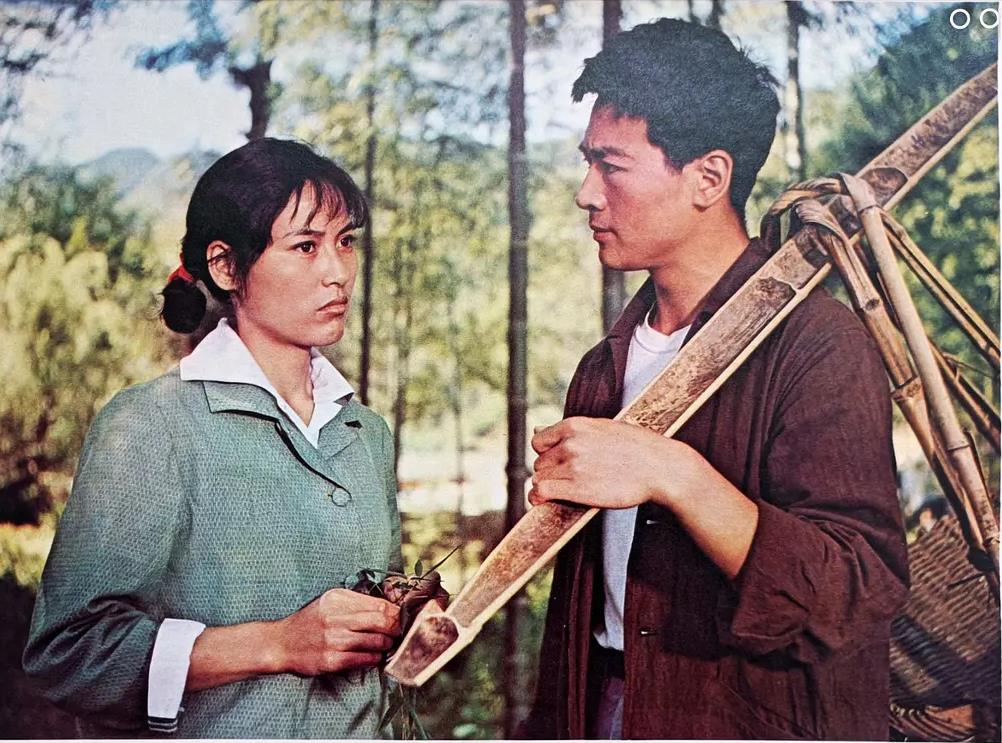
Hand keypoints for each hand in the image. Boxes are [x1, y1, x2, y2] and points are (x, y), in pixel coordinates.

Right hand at [274, 588, 400, 675]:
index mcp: (337, 599)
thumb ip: (356, 603)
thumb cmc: (310, 622)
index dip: (396, 613)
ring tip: (386, 645)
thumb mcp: (329, 602)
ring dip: (387, 645)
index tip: (403, 618)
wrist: (281, 643)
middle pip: (382, 621)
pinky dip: (375, 658)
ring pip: (377, 641)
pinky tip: (374, 656)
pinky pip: (365, 659)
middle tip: (399, 633)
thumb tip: (389, 608)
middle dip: (396, 628)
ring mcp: (333, 639)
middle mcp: (335, 617)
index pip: (379, 605)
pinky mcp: (331, 660)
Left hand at [528, 417, 698, 509]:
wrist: (661, 467)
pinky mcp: (577, 488)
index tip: (558, 463)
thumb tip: (536, 429)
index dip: (547, 454)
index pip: (539, 441)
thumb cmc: (637, 448)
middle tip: (571, 479)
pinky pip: (542, 491)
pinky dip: (539, 498)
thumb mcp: (603, 428)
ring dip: (549, 486)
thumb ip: (569, 431)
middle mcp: (570, 443)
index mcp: (575, 425)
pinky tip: (544, 501)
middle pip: (540, 462)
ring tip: (567, 490)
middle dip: (551, 472)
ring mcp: (573, 466)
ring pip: (540, 478)